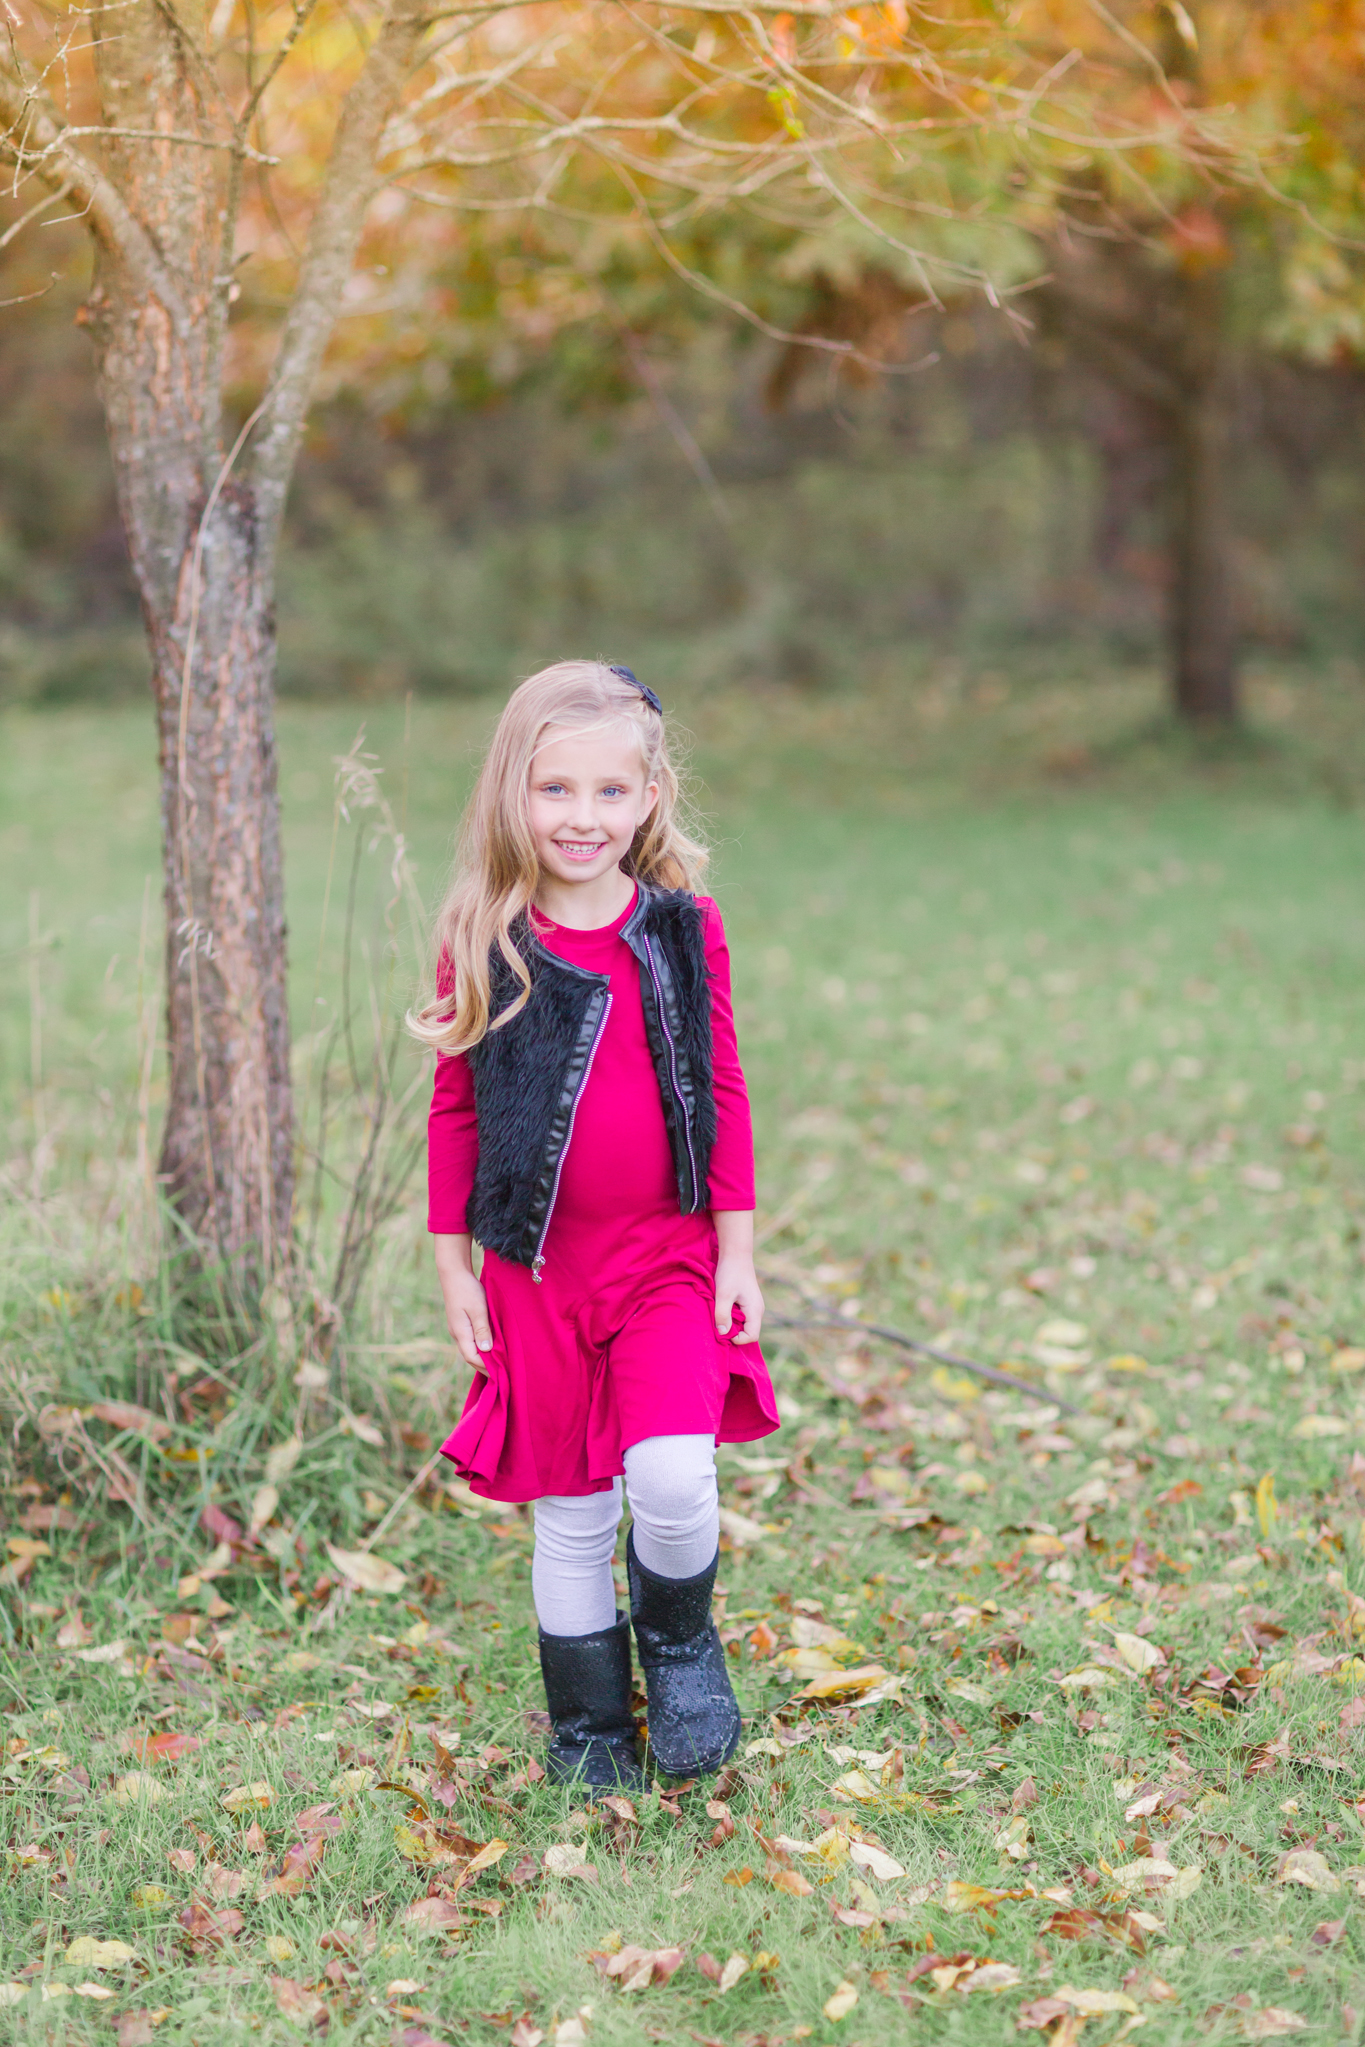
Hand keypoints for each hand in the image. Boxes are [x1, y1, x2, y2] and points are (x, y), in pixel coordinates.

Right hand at [433, 1235, 492, 1368]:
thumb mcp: (478, 1309)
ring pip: (471, 1349)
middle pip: (471, 1356)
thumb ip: (482, 1330)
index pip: (472, 1357)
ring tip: (499, 1363)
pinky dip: (481, 1347)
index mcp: (461, 1332)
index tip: (500, 1374)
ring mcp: (458, 1329)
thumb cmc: (467, 1290)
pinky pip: (471, 1340)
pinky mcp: (461, 1323)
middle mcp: (457, 1334)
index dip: (486, 1367)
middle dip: (485, 1366)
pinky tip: (491, 1347)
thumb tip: (485, 1351)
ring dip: (483, 1357)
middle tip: (502, 1373)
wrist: (454, 1274)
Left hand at [714, 1252, 763, 1345]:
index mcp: (755, 1311)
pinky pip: (741, 1316)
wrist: (735, 1253)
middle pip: (748, 1332)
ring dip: (731, 1323)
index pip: (752, 1336)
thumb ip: (723, 1315)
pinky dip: (731, 1316)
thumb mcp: (723, 1295)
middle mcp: (757, 1310)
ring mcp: (753, 1306)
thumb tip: (722, 1333)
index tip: (722, 1329)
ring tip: (719, 1314)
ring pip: (743, 1324)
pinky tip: (721, 1307)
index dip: (737, 1338)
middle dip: (733, 1332)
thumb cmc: (730, 1273)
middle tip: (718, 1323)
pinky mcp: (747, 1301)